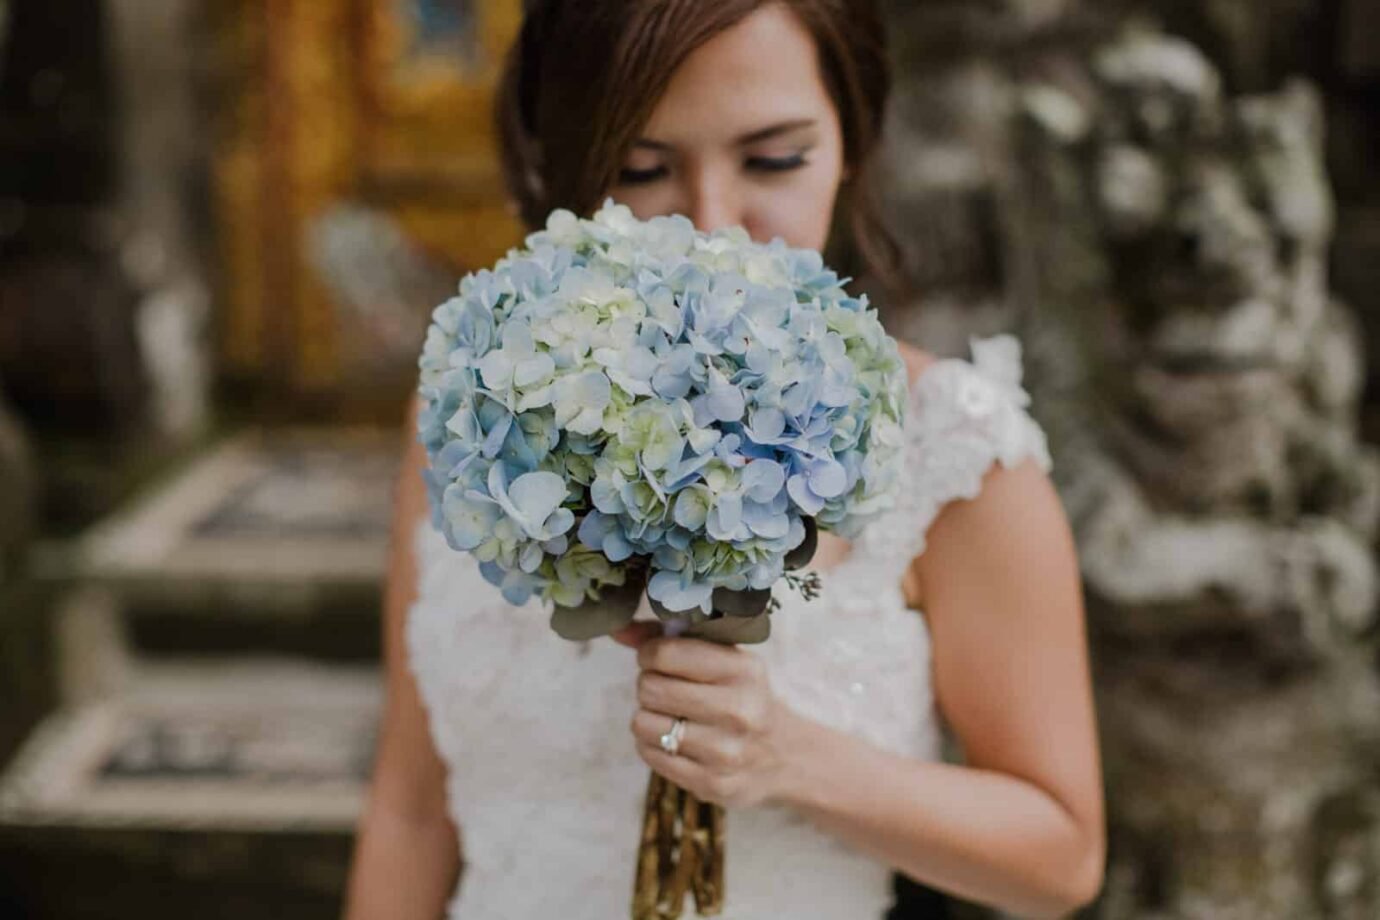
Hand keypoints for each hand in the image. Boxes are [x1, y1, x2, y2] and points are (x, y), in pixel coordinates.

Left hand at [612, 621, 795, 808]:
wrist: (784, 756)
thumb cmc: (742, 696)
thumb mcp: (723, 659)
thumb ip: (671, 639)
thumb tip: (619, 631)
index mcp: (743, 671)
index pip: (666, 654)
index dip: (649, 654)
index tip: (656, 660)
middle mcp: (739, 711)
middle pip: (651, 688)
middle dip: (649, 685)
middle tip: (664, 689)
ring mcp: (726, 752)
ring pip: (644, 724)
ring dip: (648, 717)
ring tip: (669, 716)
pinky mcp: (711, 783)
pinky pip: (650, 755)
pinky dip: (653, 744)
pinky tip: (673, 740)